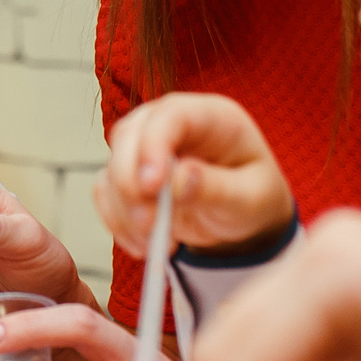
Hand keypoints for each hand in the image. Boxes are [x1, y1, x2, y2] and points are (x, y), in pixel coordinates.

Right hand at [97, 94, 294, 257]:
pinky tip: (144, 245)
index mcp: (210, 116)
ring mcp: (145, 147)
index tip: (151, 187)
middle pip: (129, 135)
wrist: (242, 219)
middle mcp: (171, 124)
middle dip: (130, 182)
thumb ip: (216, 188)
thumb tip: (178, 179)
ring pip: (112, 166)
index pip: (170, 115)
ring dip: (124, 210)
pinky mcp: (129, 174)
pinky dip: (117, 222)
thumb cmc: (254, 199)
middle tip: (148, 224)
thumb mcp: (250, 198)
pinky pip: (106, 193)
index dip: (153, 145)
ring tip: (156, 243)